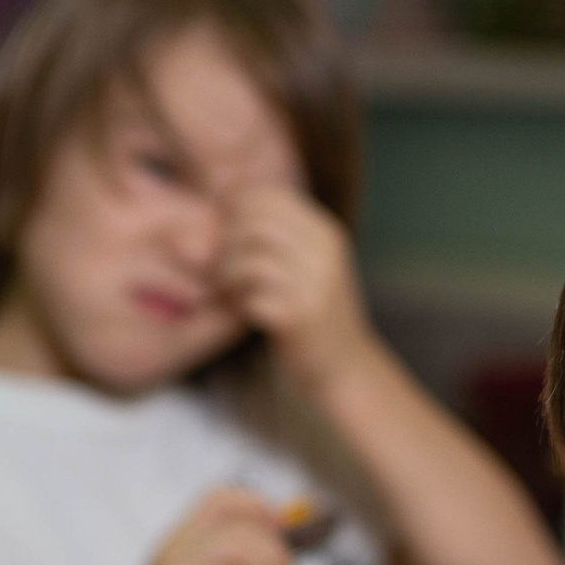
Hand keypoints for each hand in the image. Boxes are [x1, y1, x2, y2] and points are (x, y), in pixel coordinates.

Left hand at [215, 185, 374, 394]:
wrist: (346, 368)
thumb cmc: (314, 313)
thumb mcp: (307, 264)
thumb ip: (274, 234)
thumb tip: (217, 202)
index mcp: (325, 233)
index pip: (265, 195)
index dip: (233, 210)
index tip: (226, 236)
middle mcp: (323, 253)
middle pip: (250, 223)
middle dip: (224, 243)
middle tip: (221, 268)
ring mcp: (314, 285)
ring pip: (246, 259)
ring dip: (226, 276)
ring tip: (228, 291)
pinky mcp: (299, 318)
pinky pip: (249, 296)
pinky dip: (237, 304)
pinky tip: (242, 313)